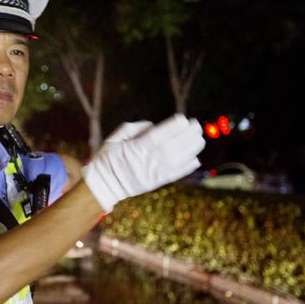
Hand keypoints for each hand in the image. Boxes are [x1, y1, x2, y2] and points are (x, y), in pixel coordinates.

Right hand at [82, 115, 204, 211]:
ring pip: (177, 160)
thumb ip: (133, 129)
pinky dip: (187, 167)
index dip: (171, 127)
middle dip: (187, 135)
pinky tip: (196, 158)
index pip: (156, 136)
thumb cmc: (108, 158)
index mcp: (135, 149)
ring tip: (200, 139)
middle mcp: (147, 161)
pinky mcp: (156, 182)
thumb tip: (152, 125)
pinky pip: (175, 174)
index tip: (183, 118)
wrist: (104, 185)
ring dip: (191, 149)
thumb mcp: (114, 138)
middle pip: (171, 146)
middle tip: (197, 125)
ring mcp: (153, 173)